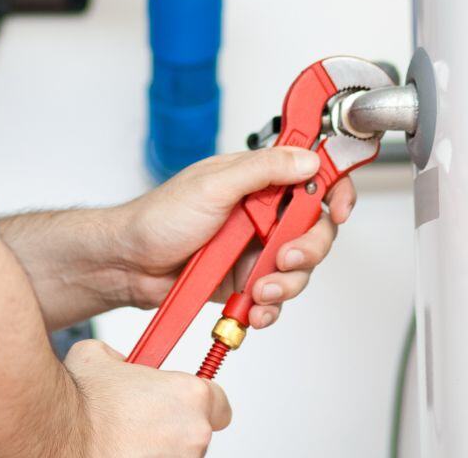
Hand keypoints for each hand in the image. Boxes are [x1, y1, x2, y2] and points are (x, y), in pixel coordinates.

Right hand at [64, 338, 231, 456]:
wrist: (59, 434)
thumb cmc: (82, 402)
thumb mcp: (100, 355)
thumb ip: (124, 358)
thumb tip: (121, 363)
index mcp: (190, 395)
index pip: (219, 402)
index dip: (198, 402)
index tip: (180, 403)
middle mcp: (194, 432)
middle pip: (198, 430)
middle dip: (174, 425)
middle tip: (144, 421)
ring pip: (181, 452)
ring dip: (161, 446)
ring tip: (127, 438)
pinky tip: (122, 450)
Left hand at [113, 147, 356, 330]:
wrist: (128, 264)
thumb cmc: (158, 218)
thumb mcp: (213, 185)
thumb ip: (263, 170)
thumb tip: (306, 159)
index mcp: (256, 178)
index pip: (311, 174)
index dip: (334, 189)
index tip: (339, 208)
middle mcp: (261, 211)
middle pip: (314, 228)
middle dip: (308, 248)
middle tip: (286, 258)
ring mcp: (255, 247)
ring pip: (298, 267)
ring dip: (286, 282)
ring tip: (258, 288)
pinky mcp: (245, 280)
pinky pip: (275, 296)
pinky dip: (269, 307)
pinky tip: (255, 308)